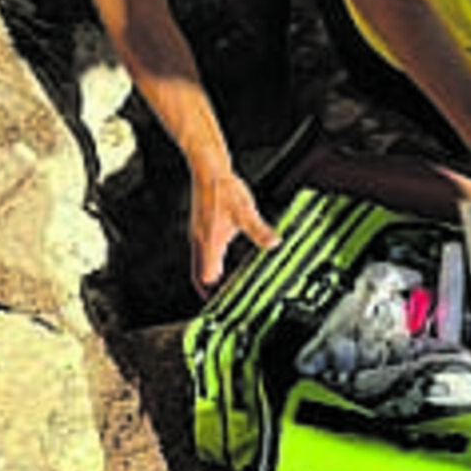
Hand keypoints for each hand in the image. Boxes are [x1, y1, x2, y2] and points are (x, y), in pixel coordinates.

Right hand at [189, 167, 279, 296]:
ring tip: (223, 280)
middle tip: (220, 298)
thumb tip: (274, 244)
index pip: (206, 278)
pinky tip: (222, 251)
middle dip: (209, 289)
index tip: (222, 301)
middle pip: (199, 274)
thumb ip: (260, 231)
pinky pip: (201, 249)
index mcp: (210, 243)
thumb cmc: (223, 189)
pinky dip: (209, 258)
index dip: (213, 293)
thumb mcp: (246, 213)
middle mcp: (199, 240)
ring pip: (198, 262)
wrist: (208, 169)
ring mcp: (196, 232)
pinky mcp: (199, 224)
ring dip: (209, 273)